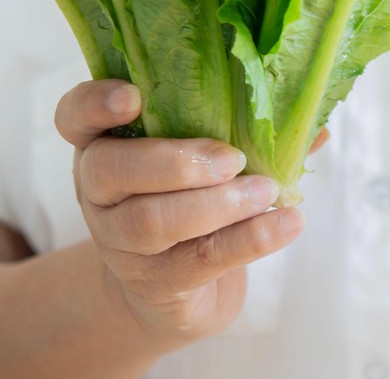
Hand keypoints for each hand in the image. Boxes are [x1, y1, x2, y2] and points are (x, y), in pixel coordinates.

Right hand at [55, 80, 325, 350]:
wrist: (173, 293)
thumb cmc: (190, 202)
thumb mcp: (203, 160)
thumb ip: (246, 129)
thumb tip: (315, 123)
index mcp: (105, 144)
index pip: (74, 116)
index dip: (95, 103)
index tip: (133, 96)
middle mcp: (100, 192)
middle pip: (109, 169)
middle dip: (173, 160)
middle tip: (231, 158)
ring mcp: (120, 243)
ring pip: (150, 221)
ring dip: (216, 203)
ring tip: (267, 191)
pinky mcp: (156, 283)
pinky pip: (198, 260)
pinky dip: (248, 240)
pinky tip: (287, 224)